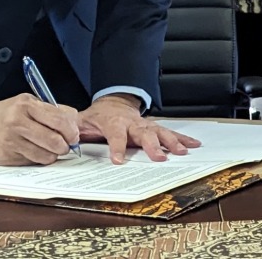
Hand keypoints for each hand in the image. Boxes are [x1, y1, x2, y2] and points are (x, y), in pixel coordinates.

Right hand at [0, 94, 80, 165]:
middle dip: (65, 146)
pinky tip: (34, 152)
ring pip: (44, 155)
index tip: (74, 136)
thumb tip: (74, 124)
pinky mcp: (5, 156)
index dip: (72, 131)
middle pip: (54, 140)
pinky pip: (31, 162)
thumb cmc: (8, 113)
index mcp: (27, 105)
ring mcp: (10, 141)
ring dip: (52, 155)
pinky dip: (38, 159)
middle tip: (65, 146)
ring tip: (50, 149)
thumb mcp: (29, 103)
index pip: (59, 120)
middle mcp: (17, 122)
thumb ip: (52, 111)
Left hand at [78, 94, 200, 163]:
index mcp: (114, 122)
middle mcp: (133, 123)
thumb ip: (75, 129)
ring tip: (181, 152)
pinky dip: (182, 138)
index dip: (117, 147)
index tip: (118, 160)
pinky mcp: (154, 127)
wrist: (114, 102)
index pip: (116, 135)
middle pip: (143, 134)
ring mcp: (145, 124)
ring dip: (171, 142)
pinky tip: (193, 144)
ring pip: (160, 132)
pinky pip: (169, 132)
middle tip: (160, 157)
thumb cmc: (98, 116)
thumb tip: (68, 138)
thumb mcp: (82, 121)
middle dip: (152, 145)